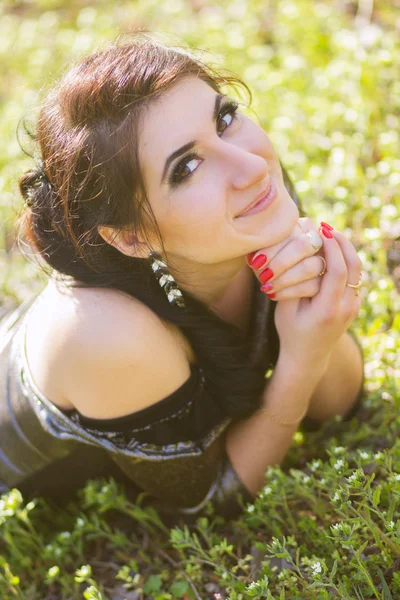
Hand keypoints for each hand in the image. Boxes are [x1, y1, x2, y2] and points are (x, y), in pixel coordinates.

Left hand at [246, 218, 326, 299]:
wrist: (269, 279)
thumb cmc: (262, 262)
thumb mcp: (257, 254)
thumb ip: (257, 250)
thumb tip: (254, 259)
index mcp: (297, 223)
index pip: (288, 231)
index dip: (272, 249)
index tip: (255, 263)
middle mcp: (315, 235)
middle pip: (303, 246)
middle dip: (281, 263)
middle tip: (263, 276)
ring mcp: (324, 257)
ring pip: (311, 266)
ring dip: (286, 279)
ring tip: (267, 287)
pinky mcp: (327, 279)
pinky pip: (314, 285)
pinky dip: (292, 291)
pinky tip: (274, 295)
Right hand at [273, 226, 362, 367]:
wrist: (307, 357)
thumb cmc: (290, 331)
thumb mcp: (285, 308)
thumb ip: (294, 283)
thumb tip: (301, 253)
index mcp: (328, 309)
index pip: (338, 270)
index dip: (332, 247)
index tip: (321, 232)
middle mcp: (346, 307)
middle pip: (354, 266)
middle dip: (342, 243)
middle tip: (328, 227)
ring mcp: (353, 307)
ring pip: (357, 270)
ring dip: (346, 250)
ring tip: (331, 235)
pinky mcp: (353, 304)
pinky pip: (354, 277)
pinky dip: (345, 261)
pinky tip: (332, 251)